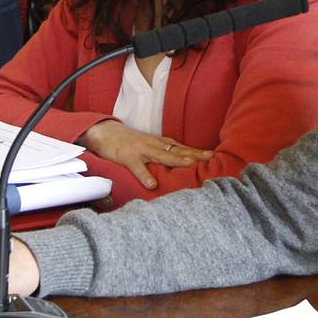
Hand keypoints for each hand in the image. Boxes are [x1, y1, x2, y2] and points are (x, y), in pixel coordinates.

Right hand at [79, 120, 212, 188]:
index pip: (181, 147)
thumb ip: (161, 154)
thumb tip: (179, 164)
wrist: (104, 132)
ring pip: (162, 155)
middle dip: (194, 153)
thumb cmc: (128, 142)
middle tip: (211, 157)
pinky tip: (153, 185)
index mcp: (159, 143)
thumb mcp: (147, 146)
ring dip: (177, 159)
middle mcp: (154, 145)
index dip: (197, 151)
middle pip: (177, 150)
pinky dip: (145, 175)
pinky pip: (138, 167)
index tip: (213, 155)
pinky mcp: (128, 157)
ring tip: (191, 165)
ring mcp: (141, 150)